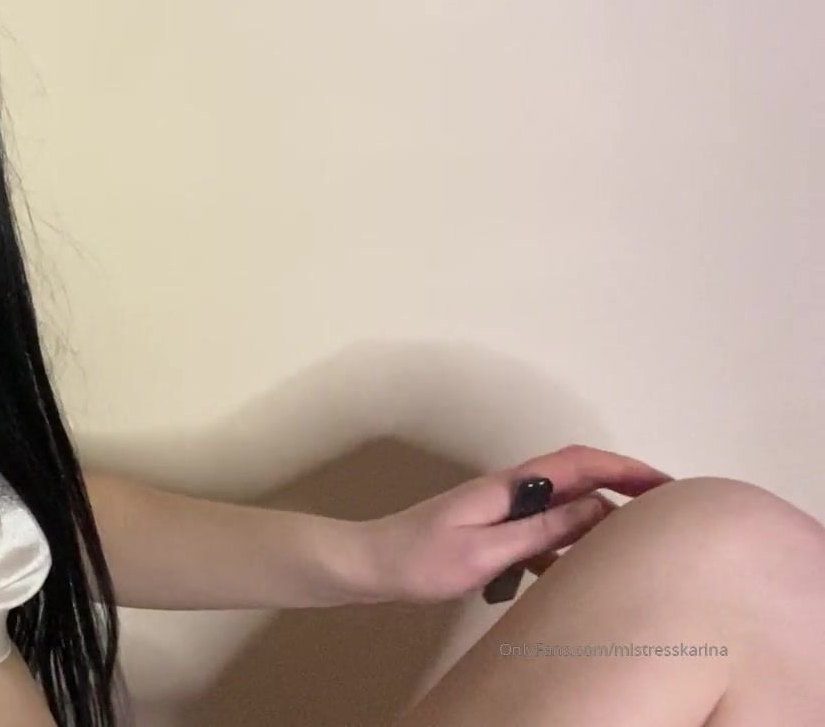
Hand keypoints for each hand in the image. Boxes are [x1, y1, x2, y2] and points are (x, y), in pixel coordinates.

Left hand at [356, 444, 673, 604]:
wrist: (370, 566)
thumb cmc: (420, 559)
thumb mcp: (486, 550)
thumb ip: (542, 530)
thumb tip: (598, 509)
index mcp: (509, 486)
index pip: (580, 463)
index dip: (626, 468)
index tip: (667, 484)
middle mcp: (509, 490)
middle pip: (578, 481)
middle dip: (623, 491)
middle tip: (667, 519)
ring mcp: (501, 510)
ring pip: (563, 508)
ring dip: (597, 522)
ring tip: (633, 549)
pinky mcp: (493, 532)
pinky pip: (543, 533)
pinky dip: (567, 547)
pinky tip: (579, 575)